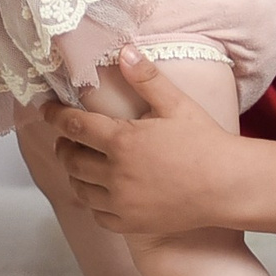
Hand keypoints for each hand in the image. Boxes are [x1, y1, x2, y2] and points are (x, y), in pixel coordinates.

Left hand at [27, 49, 240, 236]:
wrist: (230, 186)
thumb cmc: (205, 142)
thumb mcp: (176, 104)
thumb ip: (147, 78)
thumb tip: (124, 51)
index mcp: (122, 141)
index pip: (74, 125)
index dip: (55, 116)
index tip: (46, 110)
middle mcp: (116, 174)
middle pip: (71, 158)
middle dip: (64, 145)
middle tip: (67, 138)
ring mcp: (122, 202)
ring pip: (80, 187)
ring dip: (75, 173)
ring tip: (81, 163)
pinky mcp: (131, 224)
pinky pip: (98, 214)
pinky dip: (93, 202)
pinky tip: (99, 192)